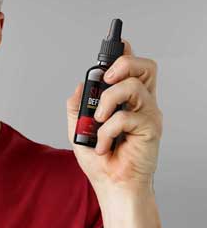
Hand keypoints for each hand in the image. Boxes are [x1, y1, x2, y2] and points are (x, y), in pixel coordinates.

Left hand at [66, 38, 162, 195]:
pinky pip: (125, 117)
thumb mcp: (78, 130)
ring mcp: (148, 115)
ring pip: (134, 86)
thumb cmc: (100, 161)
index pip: (132, 69)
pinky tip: (104, 145)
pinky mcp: (151, 129)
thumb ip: (77, 108)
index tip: (119, 40)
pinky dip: (107, 131)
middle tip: (104, 80)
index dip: (127, 53)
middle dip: (123, 64)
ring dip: (108, 100)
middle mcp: (141, 104)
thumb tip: (78, 86)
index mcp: (126, 101)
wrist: (112, 186)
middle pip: (145, 67)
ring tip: (98, 121)